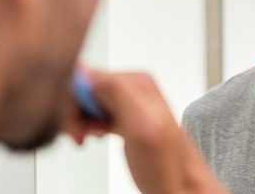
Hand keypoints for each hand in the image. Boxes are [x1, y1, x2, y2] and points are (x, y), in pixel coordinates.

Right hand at [66, 70, 226, 193]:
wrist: (181, 187)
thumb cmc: (168, 165)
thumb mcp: (142, 124)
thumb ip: (117, 93)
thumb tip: (88, 71)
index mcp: (137, 81)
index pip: (87, 75)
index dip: (73, 100)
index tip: (76, 124)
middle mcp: (133, 88)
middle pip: (85, 87)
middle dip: (75, 111)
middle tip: (81, 135)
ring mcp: (130, 104)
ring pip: (88, 101)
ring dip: (80, 120)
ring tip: (88, 137)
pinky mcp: (125, 118)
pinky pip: (96, 112)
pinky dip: (88, 125)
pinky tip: (95, 135)